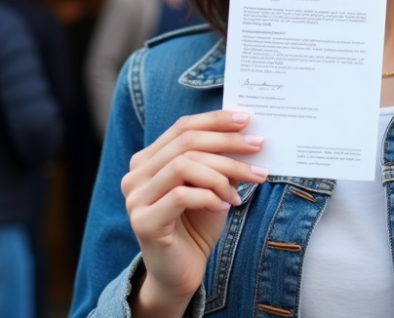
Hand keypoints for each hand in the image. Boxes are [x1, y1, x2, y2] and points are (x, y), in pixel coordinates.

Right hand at [122, 110, 267, 316]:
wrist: (180, 273)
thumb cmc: (196, 227)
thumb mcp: (212, 187)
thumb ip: (219, 162)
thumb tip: (247, 137)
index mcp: (148, 160)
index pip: (182, 127)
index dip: (215, 120)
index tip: (246, 119)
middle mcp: (135, 175)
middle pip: (185, 143)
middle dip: (226, 143)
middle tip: (258, 147)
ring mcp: (135, 198)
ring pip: (183, 165)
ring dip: (221, 173)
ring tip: (241, 190)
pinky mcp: (143, 221)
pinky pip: (181, 195)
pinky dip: (209, 196)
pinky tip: (225, 205)